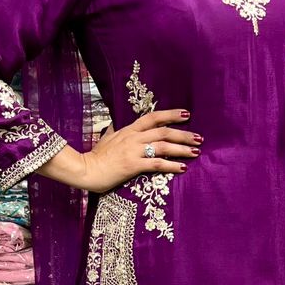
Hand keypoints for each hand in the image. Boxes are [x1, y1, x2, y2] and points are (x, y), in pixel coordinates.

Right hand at [78, 108, 200, 193]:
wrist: (85, 170)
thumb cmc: (95, 157)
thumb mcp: (105, 139)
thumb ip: (112, 131)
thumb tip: (113, 125)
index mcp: (128, 130)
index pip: (153, 117)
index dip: (171, 115)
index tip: (186, 114)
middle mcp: (133, 137)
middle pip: (164, 131)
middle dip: (183, 134)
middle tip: (199, 138)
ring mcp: (133, 151)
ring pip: (163, 146)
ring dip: (182, 148)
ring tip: (195, 152)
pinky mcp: (132, 165)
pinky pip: (156, 164)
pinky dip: (171, 165)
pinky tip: (182, 168)